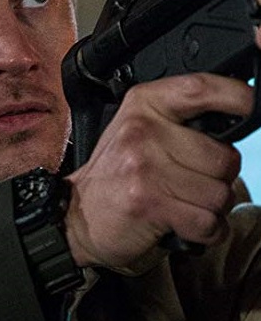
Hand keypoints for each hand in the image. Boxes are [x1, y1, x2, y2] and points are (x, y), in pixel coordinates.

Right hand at [63, 70, 254, 273]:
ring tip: (183, 205)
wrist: (77, 216)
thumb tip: (236, 121)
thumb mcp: (139, 132)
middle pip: (225, 156)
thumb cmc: (115, 177)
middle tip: (191, 185)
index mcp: (144, 105)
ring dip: (211, 210)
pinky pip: (208, 222)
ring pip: (221, 194)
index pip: (202, 88)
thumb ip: (180, 122)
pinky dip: (204, 232)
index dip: (237, 98)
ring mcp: (146, 167)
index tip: (249, 108)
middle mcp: (144, 131)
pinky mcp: (150, 203)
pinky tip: (183, 225)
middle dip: (219, 179)